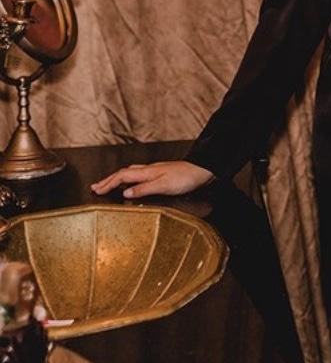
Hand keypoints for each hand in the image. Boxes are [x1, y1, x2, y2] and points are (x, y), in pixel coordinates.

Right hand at [90, 161, 214, 198]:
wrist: (201, 171)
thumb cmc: (185, 178)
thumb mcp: (163, 186)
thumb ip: (144, 189)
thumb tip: (125, 193)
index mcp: (147, 172)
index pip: (122, 177)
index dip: (108, 183)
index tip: (96, 190)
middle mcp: (148, 170)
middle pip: (123, 173)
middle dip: (108, 180)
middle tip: (95, 186)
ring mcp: (154, 171)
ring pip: (130, 173)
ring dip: (117, 179)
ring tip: (108, 184)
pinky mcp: (159, 174)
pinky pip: (137, 175)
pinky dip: (127, 179)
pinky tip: (130, 184)